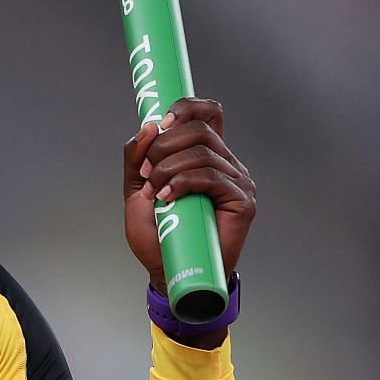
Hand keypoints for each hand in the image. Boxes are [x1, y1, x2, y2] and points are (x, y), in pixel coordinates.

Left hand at [122, 97, 256, 291]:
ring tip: (156, 194)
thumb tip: (148, 126)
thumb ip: (137, 158)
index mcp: (204, 155)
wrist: (169, 271)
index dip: (186, 108)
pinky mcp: (242, 200)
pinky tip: (168, 198)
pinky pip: (212, 176)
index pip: (207, 113)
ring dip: (167, 169)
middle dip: (164, 146)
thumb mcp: (137, 191)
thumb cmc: (158, 234)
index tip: (161, 123)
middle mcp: (225, 162)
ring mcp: (237, 180)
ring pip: (201, 152)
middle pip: (199, 128)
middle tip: (146, 174)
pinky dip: (182, 182)